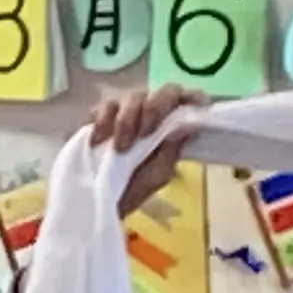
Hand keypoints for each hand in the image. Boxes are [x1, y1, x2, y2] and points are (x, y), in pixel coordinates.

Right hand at [90, 84, 208, 218]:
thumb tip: (186, 126)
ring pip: (133, 96)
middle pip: (163, 90)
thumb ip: (172, 150)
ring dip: (127, 121)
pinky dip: (103, 121)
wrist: (98, 202)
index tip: (194, 106)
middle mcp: (153, 112)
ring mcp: (128, 110)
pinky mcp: (102, 114)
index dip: (194, 97)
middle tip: (144, 135)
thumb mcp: (157, 175)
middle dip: (154, 109)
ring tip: (119, 148)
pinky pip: (105, 105)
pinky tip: (98, 140)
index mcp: (172, 126)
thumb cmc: (133, 189)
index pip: (189, 100)